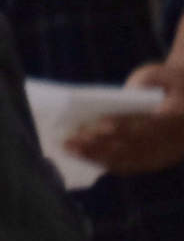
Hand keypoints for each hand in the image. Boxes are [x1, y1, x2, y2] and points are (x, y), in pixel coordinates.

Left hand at [67, 62, 183, 175]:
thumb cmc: (171, 83)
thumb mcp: (164, 74)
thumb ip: (147, 79)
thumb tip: (122, 93)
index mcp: (177, 120)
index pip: (146, 126)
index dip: (122, 127)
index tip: (96, 125)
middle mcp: (172, 143)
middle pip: (130, 147)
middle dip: (98, 144)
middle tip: (69, 140)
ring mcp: (166, 156)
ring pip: (128, 160)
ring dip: (96, 157)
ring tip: (68, 149)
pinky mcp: (158, 162)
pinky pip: (129, 165)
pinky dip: (105, 162)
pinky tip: (83, 157)